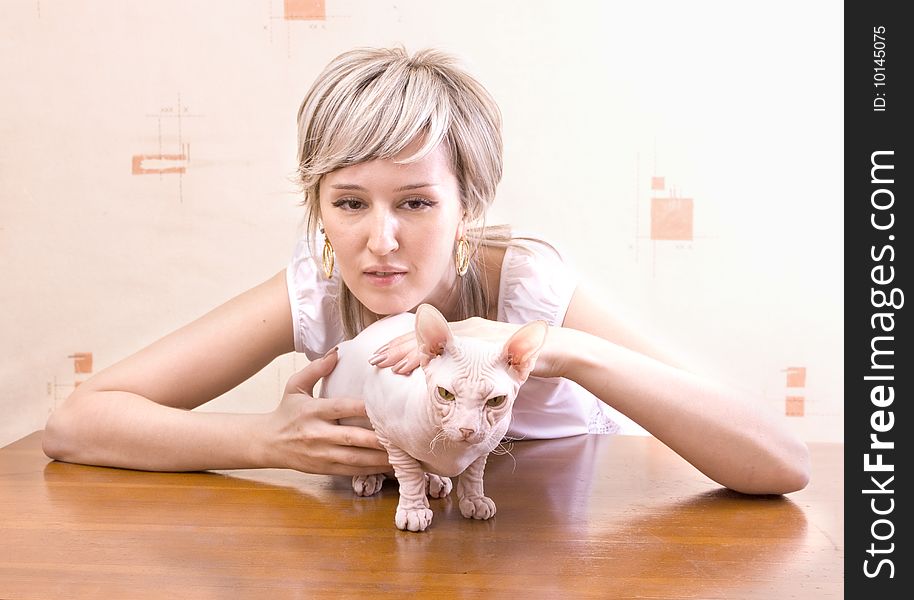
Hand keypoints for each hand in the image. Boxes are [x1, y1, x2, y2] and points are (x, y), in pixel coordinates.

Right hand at [268, 349, 389, 475]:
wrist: (268, 442)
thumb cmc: (286, 411)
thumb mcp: (295, 386)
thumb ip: (316, 368)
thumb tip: (337, 351)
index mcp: (313, 411)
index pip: (341, 408)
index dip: (363, 408)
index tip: (384, 406)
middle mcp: (318, 434)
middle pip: (352, 437)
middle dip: (378, 439)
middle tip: (401, 435)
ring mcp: (322, 454)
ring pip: (355, 458)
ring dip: (380, 458)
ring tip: (402, 454)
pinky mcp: (324, 469)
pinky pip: (351, 471)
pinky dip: (371, 469)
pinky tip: (388, 467)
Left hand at [368, 316, 566, 377]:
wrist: (550, 349)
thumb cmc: (521, 361)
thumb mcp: (491, 367)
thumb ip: (472, 371)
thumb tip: (453, 387)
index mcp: (462, 335)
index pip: (425, 339)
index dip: (402, 349)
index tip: (381, 361)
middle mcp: (463, 330)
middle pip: (421, 338)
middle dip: (395, 351)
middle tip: (373, 363)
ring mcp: (472, 333)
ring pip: (432, 342)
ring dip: (407, 354)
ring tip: (387, 367)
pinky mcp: (481, 340)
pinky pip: (452, 350)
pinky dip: (435, 357)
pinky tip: (416, 369)